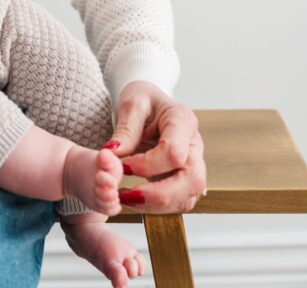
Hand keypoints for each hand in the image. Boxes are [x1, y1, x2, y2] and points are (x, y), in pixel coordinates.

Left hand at [107, 81, 206, 213]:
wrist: (149, 104)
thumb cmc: (143, 101)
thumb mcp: (131, 104)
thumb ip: (125, 129)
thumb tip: (112, 154)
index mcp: (183, 120)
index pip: (174, 152)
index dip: (148, 165)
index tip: (124, 166)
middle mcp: (195, 144)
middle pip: (191, 180)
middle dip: (159, 195)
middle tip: (128, 196)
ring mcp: (194, 162)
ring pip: (188, 195)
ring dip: (158, 205)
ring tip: (127, 199)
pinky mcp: (187, 178)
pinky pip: (180, 200)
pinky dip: (159, 206)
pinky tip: (136, 200)